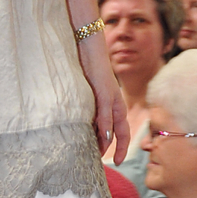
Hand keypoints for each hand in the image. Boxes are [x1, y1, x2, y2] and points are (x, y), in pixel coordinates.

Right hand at [61, 0, 129, 163]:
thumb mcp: (84, 79)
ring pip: (116, 124)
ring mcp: (110, 93)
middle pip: (122, 127)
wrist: (86, 34)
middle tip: (117, 163)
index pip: (118, 122)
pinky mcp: (103, 88)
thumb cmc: (83, 54)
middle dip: (121, 147)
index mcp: (110, 94)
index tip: (111, 154)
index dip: (117, 139)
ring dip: (112, 142)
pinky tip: (104, 140)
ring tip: (109, 158)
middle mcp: (114, 95)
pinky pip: (106, 113)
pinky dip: (105, 128)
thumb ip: (84, 94)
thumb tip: (74, 107)